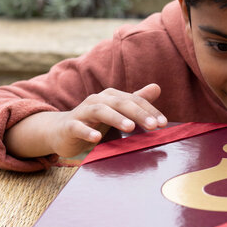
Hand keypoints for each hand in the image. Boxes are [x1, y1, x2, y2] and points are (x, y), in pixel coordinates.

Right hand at [49, 84, 167, 156]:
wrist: (61, 131)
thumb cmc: (94, 121)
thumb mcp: (117, 112)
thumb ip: (136, 100)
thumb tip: (157, 87)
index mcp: (112, 97)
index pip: (135, 100)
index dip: (150, 111)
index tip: (164, 124)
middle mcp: (98, 100)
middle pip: (120, 103)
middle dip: (138, 113)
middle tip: (154, 126)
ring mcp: (82, 112)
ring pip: (100, 111)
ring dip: (116, 118)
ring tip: (130, 128)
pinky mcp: (69, 125)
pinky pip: (78, 126)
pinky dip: (87, 131)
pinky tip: (96, 138)